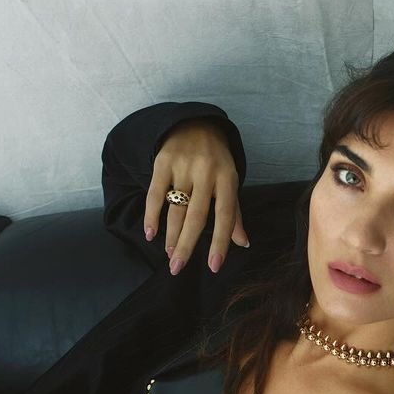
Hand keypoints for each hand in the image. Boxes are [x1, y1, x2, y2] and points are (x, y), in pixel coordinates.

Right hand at [145, 119, 249, 275]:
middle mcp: (207, 172)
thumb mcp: (229, 182)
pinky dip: (152, 216)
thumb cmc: (216, 161)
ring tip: (169, 254)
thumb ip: (234, 213)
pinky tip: (151, 234)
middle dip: (187, 246)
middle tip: (178, 268)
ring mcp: (184, 166)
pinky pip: (155, 194)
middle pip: (196, 216)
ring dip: (171, 235)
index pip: (226, 215)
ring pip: (175, 208)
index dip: (220, 242)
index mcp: (228, 179)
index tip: (214, 266)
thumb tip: (242, 243)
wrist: (195, 124)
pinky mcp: (163, 162)